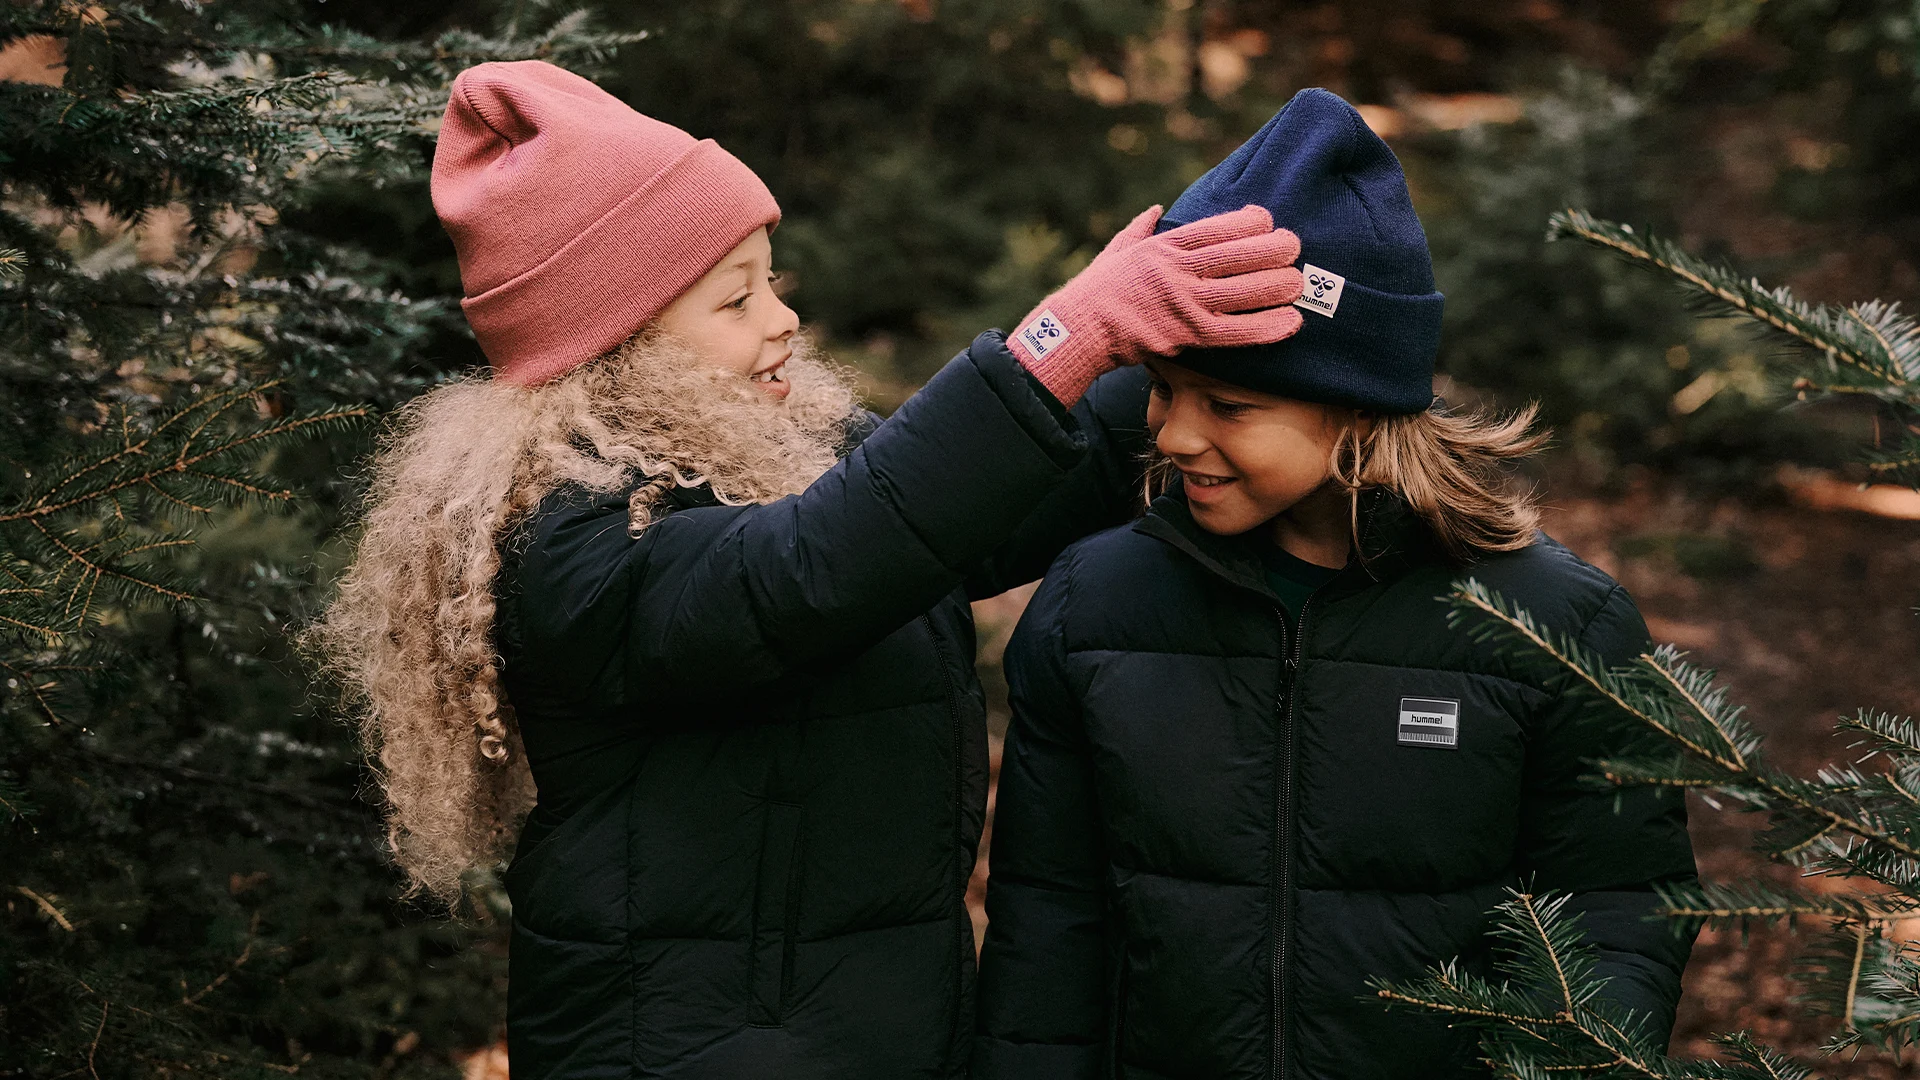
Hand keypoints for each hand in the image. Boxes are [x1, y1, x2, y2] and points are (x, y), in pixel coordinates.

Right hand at [1009, 204, 1305, 405]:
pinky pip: (1235, 331)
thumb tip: (1156, 209)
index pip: (1215, 227)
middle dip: (1272, 249)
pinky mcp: (1185, 335)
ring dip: (1276, 286)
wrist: (1078, 330)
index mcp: (1163, 246)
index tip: (1268, 219)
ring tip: (1299, 283)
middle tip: (1295, 247)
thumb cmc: (1097, 290)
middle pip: (1237, 255)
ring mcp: (1182, 303)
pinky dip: (1266, 327)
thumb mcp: (1117, 250)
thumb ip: (1141, 228)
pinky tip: (1290, 322)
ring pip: (1242, 291)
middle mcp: (1176, 271)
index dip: (1248, 221)